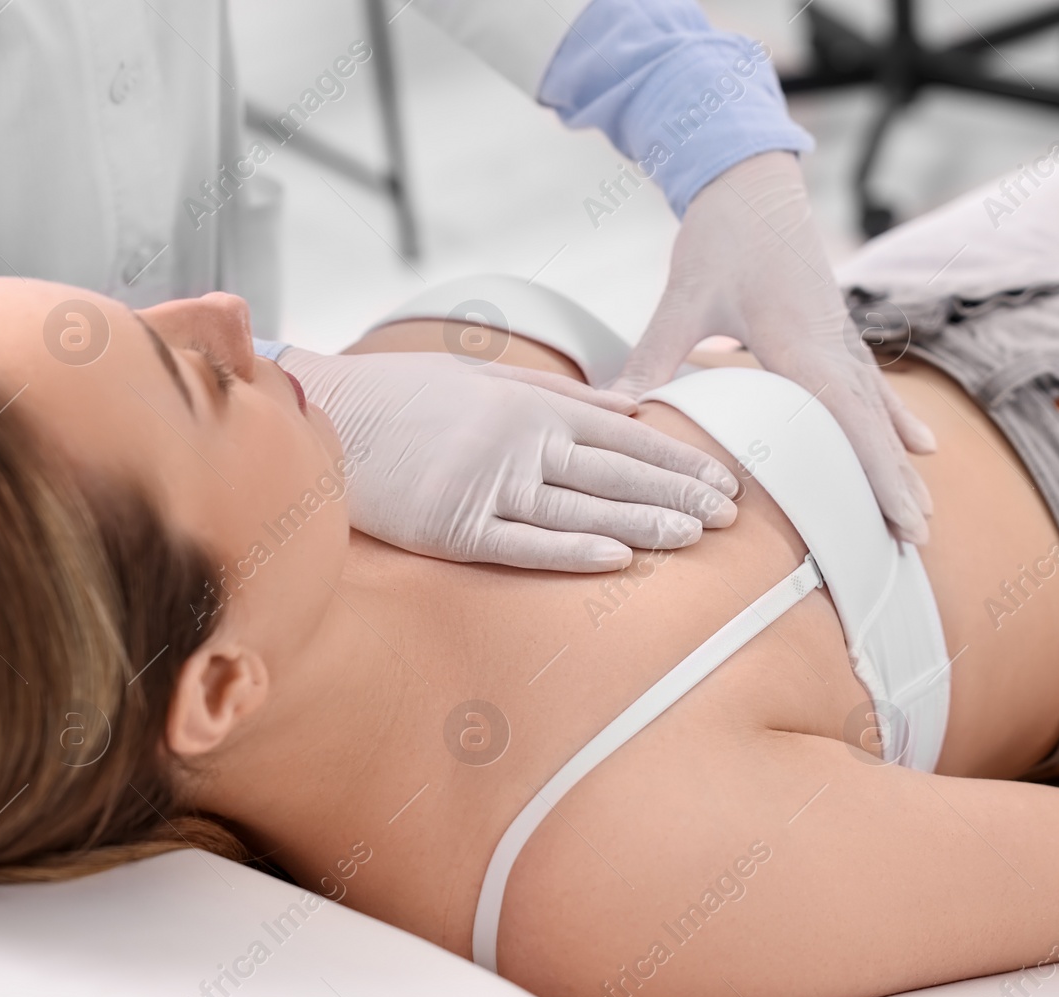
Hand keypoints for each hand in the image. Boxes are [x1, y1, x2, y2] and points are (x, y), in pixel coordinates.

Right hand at [281, 349, 738, 571]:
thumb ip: (559, 392)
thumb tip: (628, 408)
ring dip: (644, 521)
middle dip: (679, 492)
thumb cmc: (407, 397)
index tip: (723, 480)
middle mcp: (521, 439)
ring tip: (695, 536)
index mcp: (532, 403)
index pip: (625, 436)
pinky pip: (524, 540)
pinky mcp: (455, 524)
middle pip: (616, 470)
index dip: (678, 460)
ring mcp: (489, 482)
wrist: (328, 415)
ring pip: (583, 505)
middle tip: (730, 515)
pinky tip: (617, 558)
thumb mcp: (485, 376)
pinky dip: (572, 548)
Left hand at [613, 151, 936, 541]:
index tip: (900, 513)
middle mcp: (832, 343)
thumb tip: (614, 409)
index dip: (876, 469)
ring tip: (919, 514)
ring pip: (878, 411)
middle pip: (872, 425)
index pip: (847, 418)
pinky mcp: (838, 331)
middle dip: (894, 482)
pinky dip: (895, 419)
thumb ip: (654, 356)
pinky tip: (922, 444)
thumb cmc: (720, 232)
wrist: (753, 176)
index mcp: (799, 340)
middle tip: (914, 539)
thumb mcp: (684, 296)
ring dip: (898, 462)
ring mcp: (841, 337)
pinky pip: (874, 385)